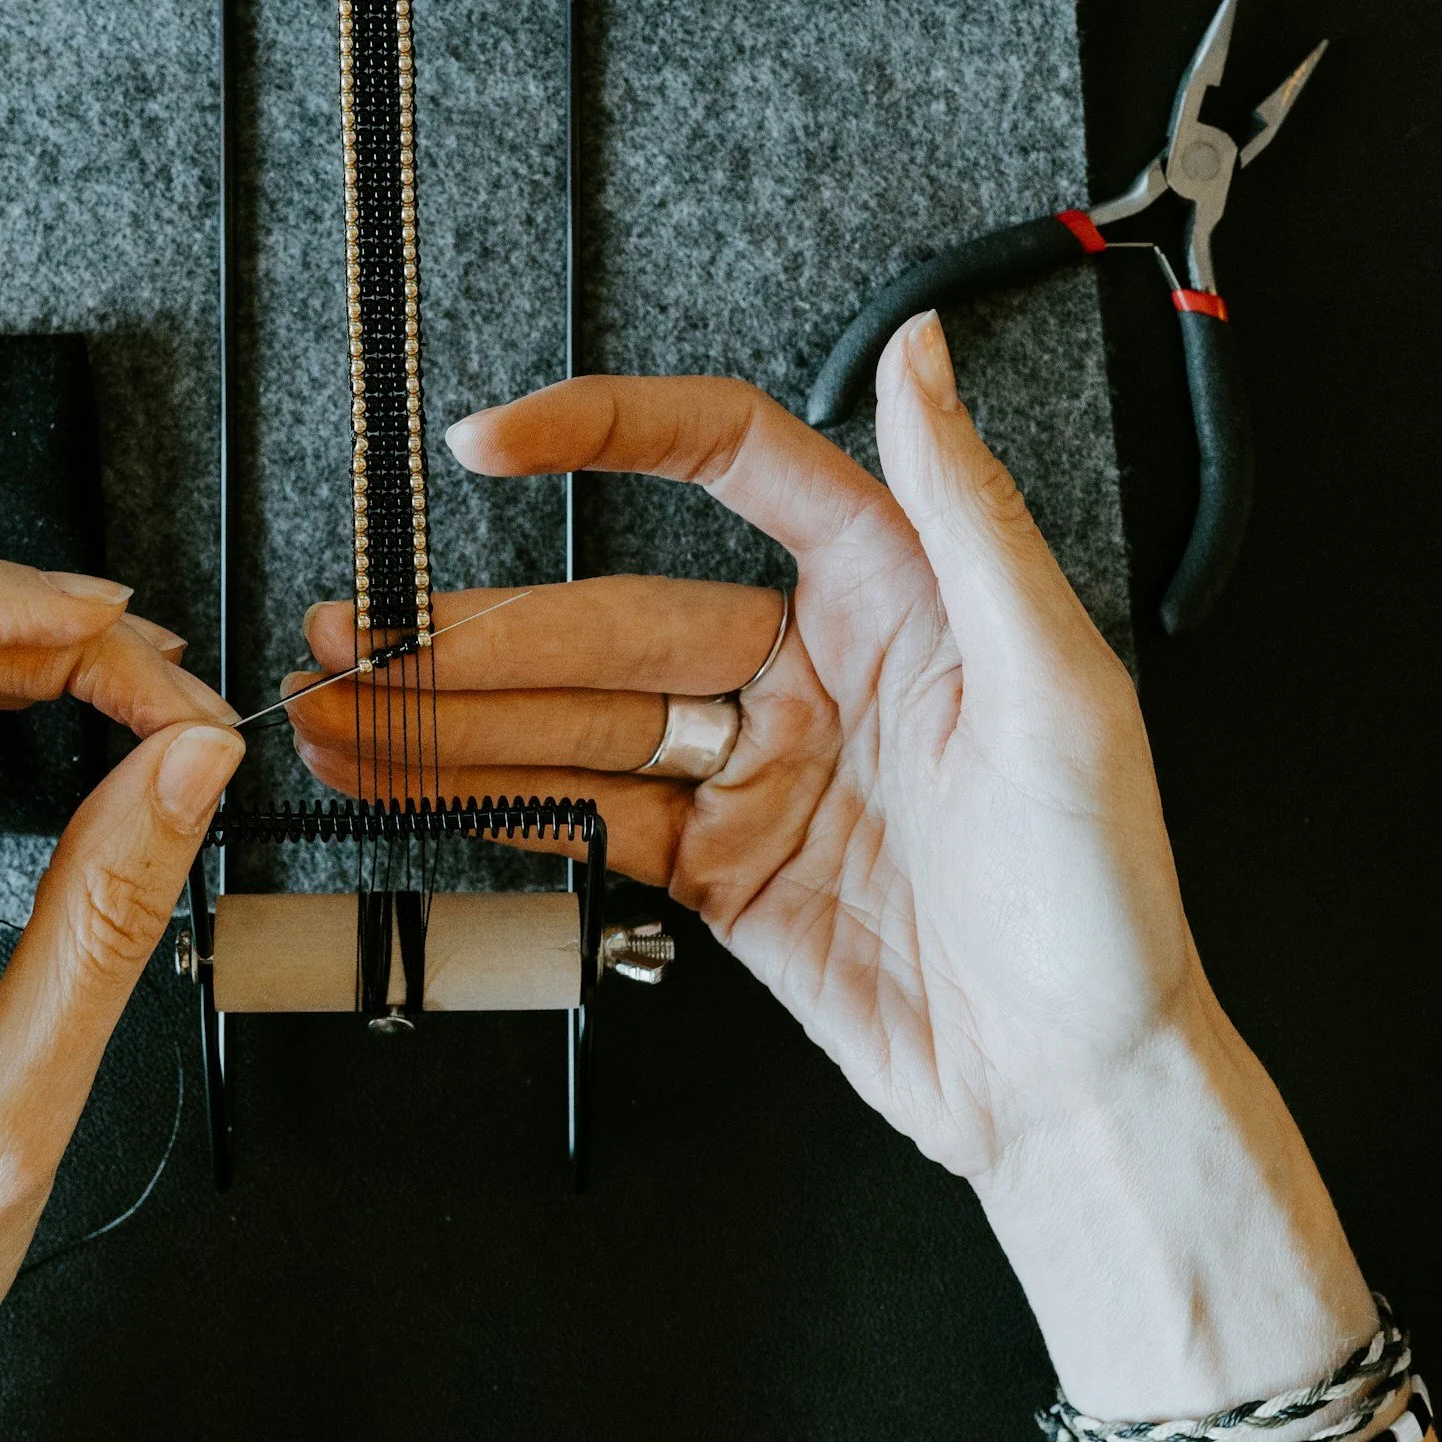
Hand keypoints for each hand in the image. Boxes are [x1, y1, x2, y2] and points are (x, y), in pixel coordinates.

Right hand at [289, 314, 1373, 1418]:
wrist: (1077, 1088)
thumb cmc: (1102, 896)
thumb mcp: (1059, 688)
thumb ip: (969, 514)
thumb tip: (919, 352)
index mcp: (893, 595)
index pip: (731, 465)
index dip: (607, 436)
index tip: (496, 440)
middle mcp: (810, 669)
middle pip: (611, 622)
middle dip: (476, 632)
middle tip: (359, 635)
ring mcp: (752, 771)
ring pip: (575, 722)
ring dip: (452, 718)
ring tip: (339, 707)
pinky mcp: (717, 867)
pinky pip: (585, 815)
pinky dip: (490, 802)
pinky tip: (410, 780)